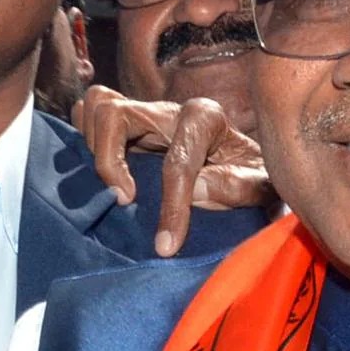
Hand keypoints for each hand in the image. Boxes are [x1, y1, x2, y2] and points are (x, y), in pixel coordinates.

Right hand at [72, 86, 274, 256]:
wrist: (250, 172)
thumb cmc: (256, 177)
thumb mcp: (263, 185)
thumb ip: (238, 186)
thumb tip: (196, 189)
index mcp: (206, 118)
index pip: (177, 161)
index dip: (171, 206)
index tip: (167, 245)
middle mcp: (170, 110)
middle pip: (115, 113)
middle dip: (109, 159)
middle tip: (124, 200)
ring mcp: (146, 116)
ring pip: (98, 106)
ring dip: (95, 147)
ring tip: (115, 186)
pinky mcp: (129, 129)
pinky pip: (91, 115)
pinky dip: (86, 140)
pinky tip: (105, 176)